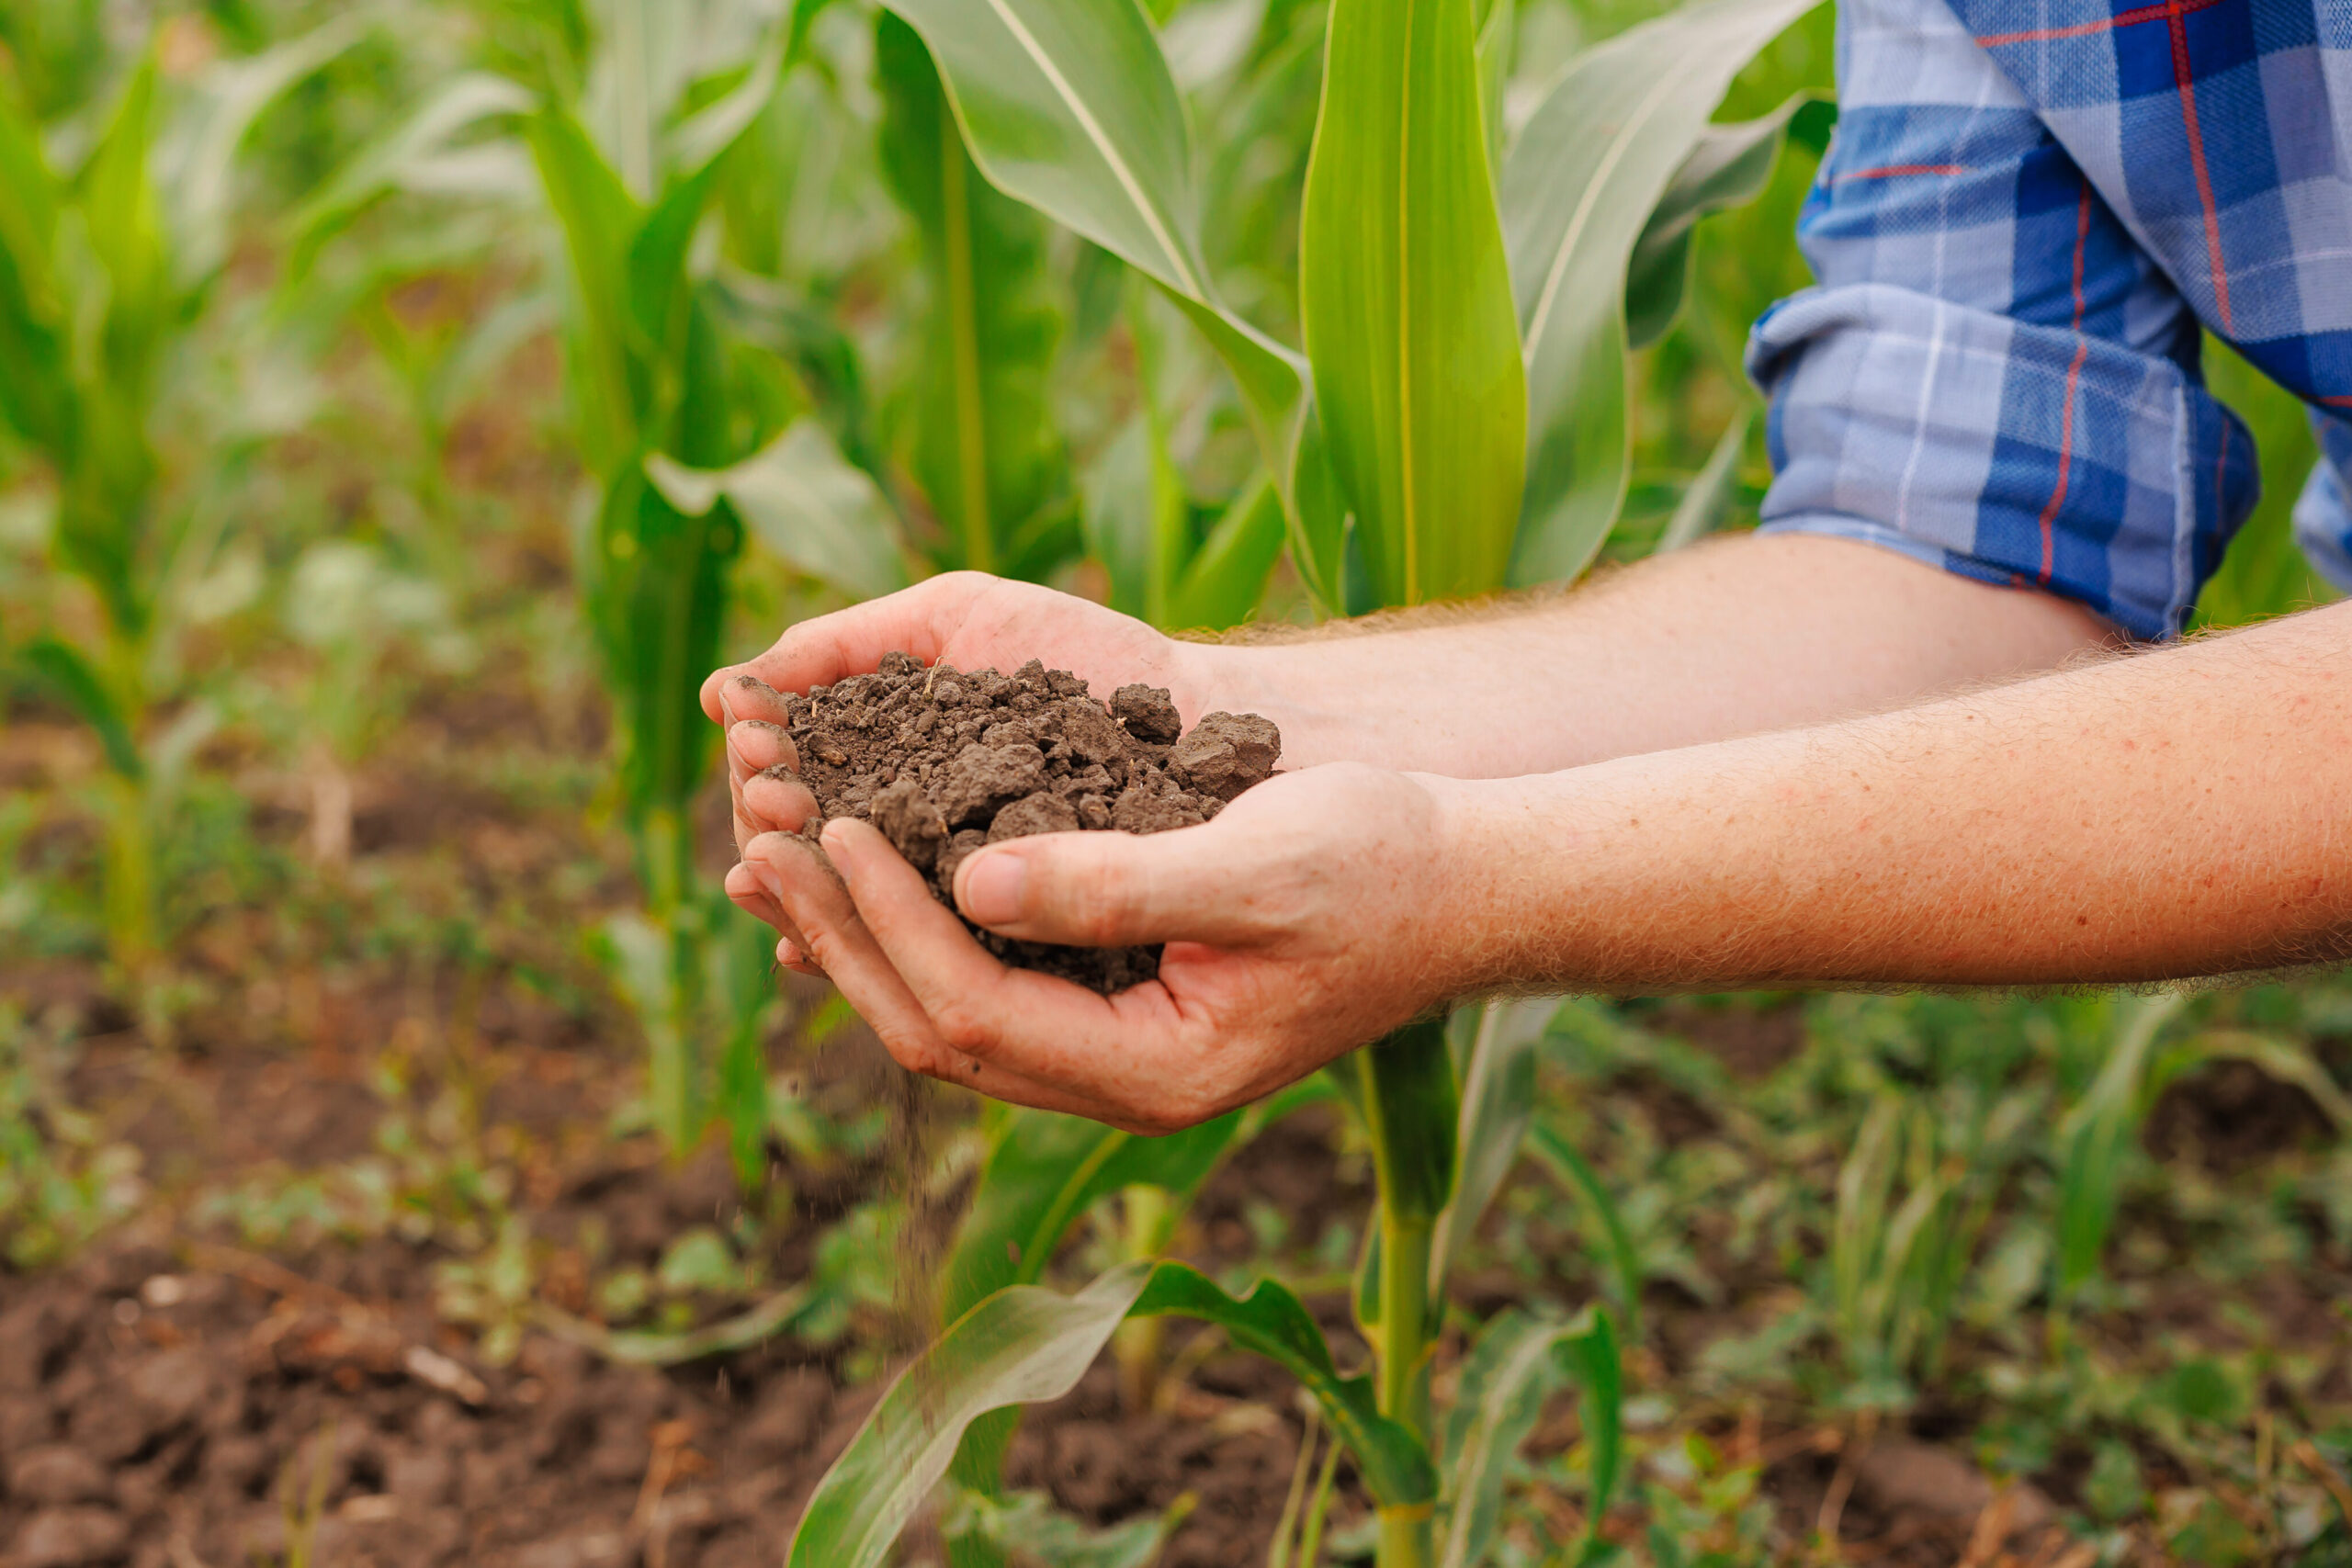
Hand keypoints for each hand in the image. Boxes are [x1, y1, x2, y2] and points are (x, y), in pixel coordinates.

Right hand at [704, 573, 1222, 947]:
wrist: (1222, 714)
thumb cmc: (1097, 658)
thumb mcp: (964, 621)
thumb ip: (849, 644)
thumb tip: (715, 697)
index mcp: (892, 777)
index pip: (796, 793)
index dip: (765, 781)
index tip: (753, 764)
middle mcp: (916, 850)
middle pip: (819, 862)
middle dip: (784, 840)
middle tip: (766, 817)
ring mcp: (967, 910)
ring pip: (868, 925)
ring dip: (818, 903)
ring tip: (783, 870)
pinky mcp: (1019, 965)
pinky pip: (940, 977)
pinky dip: (890, 960)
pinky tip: (850, 953)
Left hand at [729, 763, 1471, 1132]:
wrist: (1468, 884)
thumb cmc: (1384, 863)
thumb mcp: (1257, 861)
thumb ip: (1117, 882)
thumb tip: (971, 875)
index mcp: (1158, 1070)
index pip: (974, 1014)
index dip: (888, 923)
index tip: (834, 825)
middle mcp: (1124, 1082)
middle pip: (937, 1030)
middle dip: (843, 936)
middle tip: (765, 840)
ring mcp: (1119, 1052)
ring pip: (948, 1013)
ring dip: (859, 936)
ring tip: (780, 852)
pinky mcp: (1120, 1003)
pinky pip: (983, 981)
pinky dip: (914, 924)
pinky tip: (869, 863)